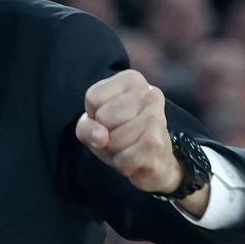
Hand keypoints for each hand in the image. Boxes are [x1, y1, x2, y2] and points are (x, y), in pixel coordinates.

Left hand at [74, 70, 181, 194]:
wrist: (156, 160)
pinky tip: (135, 158)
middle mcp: (148, 92)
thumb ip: (87, 127)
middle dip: (105, 135)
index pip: (93, 98)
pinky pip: (124, 158)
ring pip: (113, 139)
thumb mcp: (96, 125)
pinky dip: (123, 164)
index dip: (94, 116)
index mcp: (132, 79)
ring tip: (129, 146)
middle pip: (103, 118)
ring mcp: (156, 117)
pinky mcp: (158, 142)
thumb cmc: (122, 135)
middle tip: (121, 135)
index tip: (110, 119)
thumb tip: (100, 137)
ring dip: (115, 151)